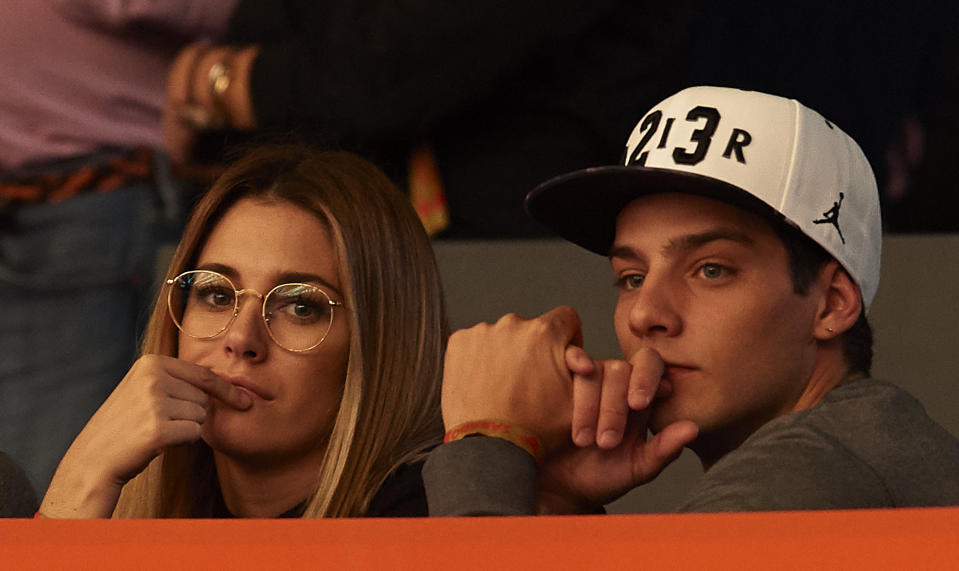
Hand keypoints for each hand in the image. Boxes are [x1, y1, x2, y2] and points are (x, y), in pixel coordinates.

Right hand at [39, 355, 250, 517]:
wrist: (94, 458)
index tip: (244, 399)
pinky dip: (183, 441)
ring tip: (157, 430)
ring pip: (201, 416)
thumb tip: (225, 379)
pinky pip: (194, 433)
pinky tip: (159, 442)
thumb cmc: (126, 425)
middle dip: (193, 413)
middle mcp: (153, 378)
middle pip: (204, 398)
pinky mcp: (158, 429)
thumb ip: (178, 380)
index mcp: (151, 363)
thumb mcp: (146, 389)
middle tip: (161, 422)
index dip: (226, 389)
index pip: (203, 374)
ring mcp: (155, 403)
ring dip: (186, 427)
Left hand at [441, 306, 582, 453]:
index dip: (568, 339)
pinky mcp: (458, 343)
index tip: (560, 359)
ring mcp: (482, 332)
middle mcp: (512, 323)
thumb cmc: (536, 428)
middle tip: (530, 383)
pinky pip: (475, 344)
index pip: (566, 318)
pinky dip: (480, 359)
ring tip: (504, 388)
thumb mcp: (578, 399)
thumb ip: (585, 368)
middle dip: (533, 350)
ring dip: (505, 354)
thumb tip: (581, 355)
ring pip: (502, 337)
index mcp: (545, 332)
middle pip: (531, 329)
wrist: (490, 448)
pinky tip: (485, 385)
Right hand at [537, 349, 697, 511]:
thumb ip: (664, 449)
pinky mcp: (561, 380)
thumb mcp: (637, 468)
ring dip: (590, 404)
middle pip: (622, 370)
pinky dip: (575, 359)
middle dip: (614, 407)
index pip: (652, 368)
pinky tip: (580, 370)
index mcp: (641, 398)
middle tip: (607, 442)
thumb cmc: (603, 477)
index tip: (639, 404)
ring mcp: (588, 380)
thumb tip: (693, 428)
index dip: (648, 379)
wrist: (562, 488)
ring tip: (583, 441)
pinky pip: (570, 357)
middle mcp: (616, 383)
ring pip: (595, 370)